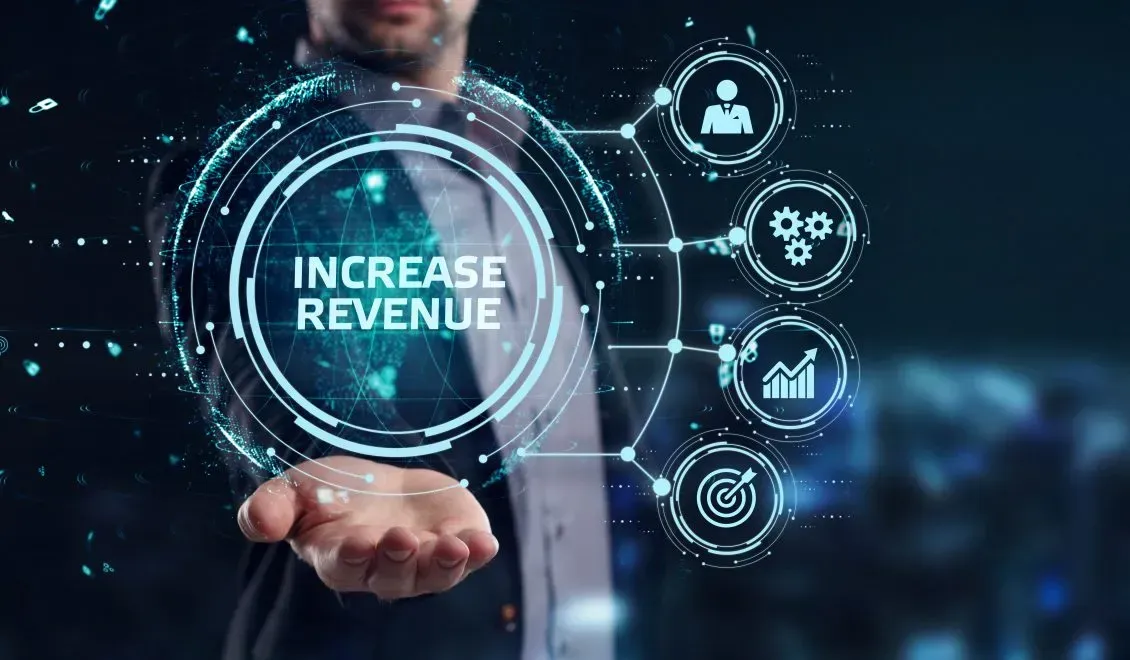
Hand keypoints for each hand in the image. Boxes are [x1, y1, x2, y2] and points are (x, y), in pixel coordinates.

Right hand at [236, 456, 497, 600]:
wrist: (381, 486)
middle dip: (398, 561)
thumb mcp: (296, 489)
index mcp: (341, 558)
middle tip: (401, 540)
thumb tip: (259, 525)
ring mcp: (424, 560)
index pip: (344, 566)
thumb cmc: (332, 492)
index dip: (352, 557)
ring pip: (435, 575)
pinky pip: (470, 556)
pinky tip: (486, 544)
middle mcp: (384, 569)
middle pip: (393, 577)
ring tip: (455, 547)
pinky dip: (479, 552)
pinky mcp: (457, 543)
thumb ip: (271, 508)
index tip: (358, 543)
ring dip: (446, 564)